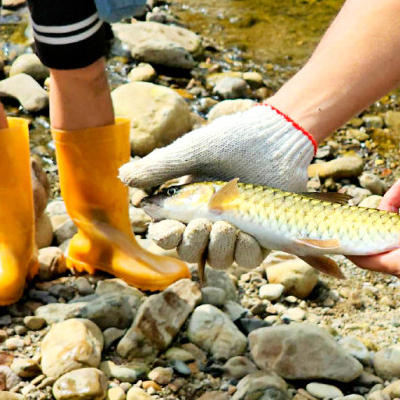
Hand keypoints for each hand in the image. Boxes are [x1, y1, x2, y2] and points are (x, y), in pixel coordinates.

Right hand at [120, 104, 313, 267]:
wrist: (276, 139)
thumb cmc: (234, 141)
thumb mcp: (192, 152)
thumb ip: (160, 167)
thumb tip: (123, 177)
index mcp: (189, 203)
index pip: (167, 231)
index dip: (164, 236)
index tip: (168, 228)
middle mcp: (211, 221)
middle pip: (190, 251)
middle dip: (191, 243)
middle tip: (202, 224)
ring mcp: (237, 230)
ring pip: (218, 260)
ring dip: (217, 248)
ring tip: (227, 226)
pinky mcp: (263, 236)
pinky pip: (248, 260)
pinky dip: (243, 252)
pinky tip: (246, 235)